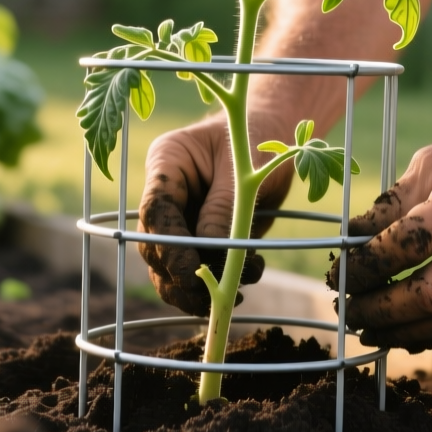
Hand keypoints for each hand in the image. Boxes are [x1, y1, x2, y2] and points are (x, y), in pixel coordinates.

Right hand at [137, 116, 293, 313]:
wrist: (276, 136)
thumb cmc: (257, 139)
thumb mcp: (242, 170)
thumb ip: (223, 210)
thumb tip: (209, 255)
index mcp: (167, 163)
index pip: (156, 211)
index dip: (169, 246)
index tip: (189, 273)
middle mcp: (168, 193)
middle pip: (155, 244)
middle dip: (179, 276)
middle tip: (209, 295)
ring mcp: (181, 217)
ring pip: (169, 266)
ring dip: (196, 289)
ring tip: (235, 293)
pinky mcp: (199, 236)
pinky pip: (197, 268)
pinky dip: (219, 281)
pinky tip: (249, 274)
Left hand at [329, 120, 431, 351]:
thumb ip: (392, 204)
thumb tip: (350, 240)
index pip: (406, 246)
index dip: (365, 267)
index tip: (339, 273)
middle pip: (427, 295)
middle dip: (378, 309)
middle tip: (348, 309)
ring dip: (401, 332)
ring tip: (369, 329)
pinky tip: (406, 333)